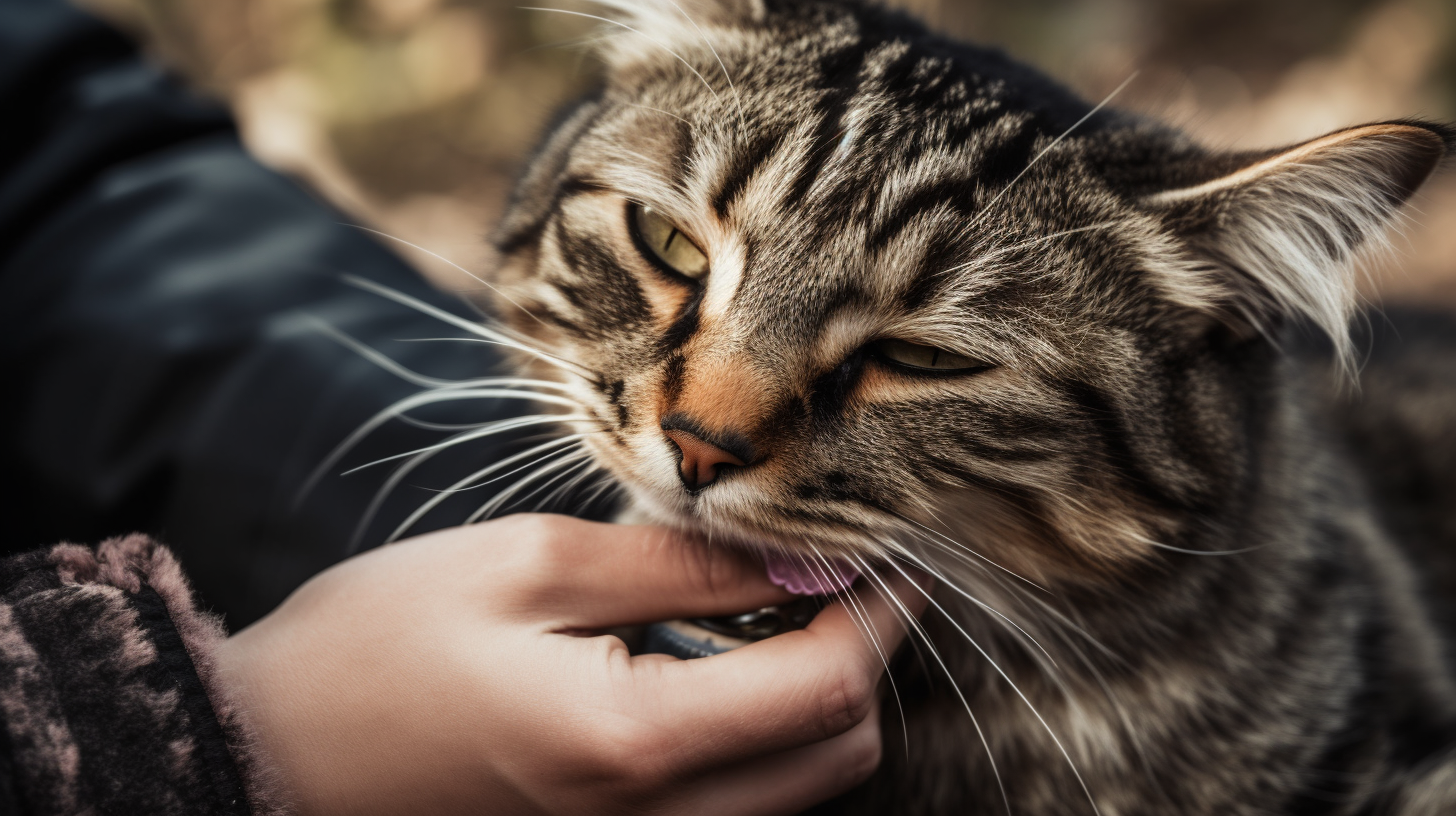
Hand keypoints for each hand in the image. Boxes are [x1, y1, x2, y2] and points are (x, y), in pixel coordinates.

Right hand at [214, 514, 929, 815]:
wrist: (261, 761)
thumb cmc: (371, 653)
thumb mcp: (522, 568)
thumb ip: (671, 564)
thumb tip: (787, 553)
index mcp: (632, 746)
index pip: (826, 688)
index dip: (880, 614)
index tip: (891, 553)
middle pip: (836, 755)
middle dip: (865, 660)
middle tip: (842, 574)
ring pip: (796, 792)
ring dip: (818, 702)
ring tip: (781, 608)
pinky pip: (735, 811)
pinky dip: (762, 741)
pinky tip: (719, 669)